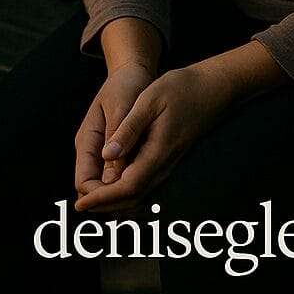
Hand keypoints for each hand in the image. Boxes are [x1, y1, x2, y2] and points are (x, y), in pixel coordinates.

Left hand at [73, 63, 230, 214]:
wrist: (213, 88)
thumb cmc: (181, 88)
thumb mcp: (150, 100)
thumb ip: (129, 129)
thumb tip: (107, 155)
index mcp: (157, 152)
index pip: (126, 187)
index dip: (101, 198)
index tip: (80, 203)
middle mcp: (163, 164)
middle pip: (132, 198)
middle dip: (104, 206)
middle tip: (79, 204)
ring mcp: (168, 163)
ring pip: (139, 194)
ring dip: (114, 201)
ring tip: (91, 198)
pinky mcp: (169, 158)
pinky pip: (145, 183)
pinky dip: (125, 191)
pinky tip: (113, 183)